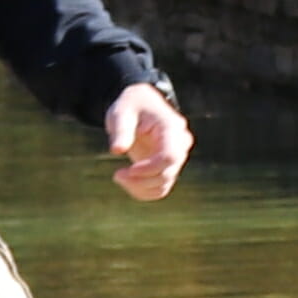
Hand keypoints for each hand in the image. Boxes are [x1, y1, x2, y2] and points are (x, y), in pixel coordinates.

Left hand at [105, 83, 193, 202]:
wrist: (139, 105)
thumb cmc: (131, 106)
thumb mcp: (121, 113)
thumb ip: (121, 130)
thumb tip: (117, 150)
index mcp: (172, 127)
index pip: (170, 156)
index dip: (150, 168)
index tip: (129, 170)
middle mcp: (180, 144)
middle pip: (167, 173)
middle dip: (141, 180)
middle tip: (117, 175)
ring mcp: (175, 158)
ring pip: (164, 184)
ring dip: (140, 188)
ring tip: (119, 177)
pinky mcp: (167, 167)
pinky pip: (160, 188)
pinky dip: (143, 192)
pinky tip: (127, 183)